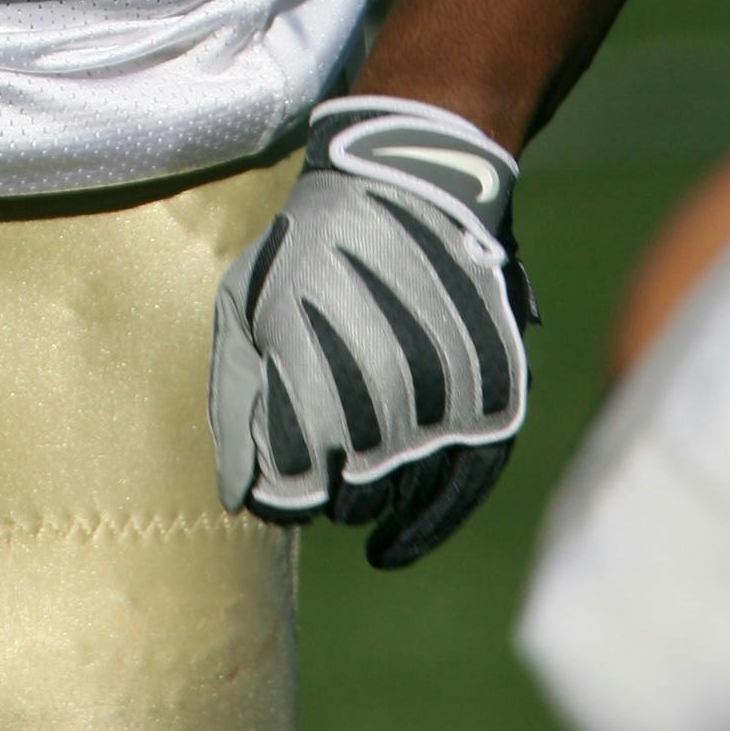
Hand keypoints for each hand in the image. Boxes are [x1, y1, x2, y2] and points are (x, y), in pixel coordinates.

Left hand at [209, 93, 535, 570]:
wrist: (410, 181)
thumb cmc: (312, 244)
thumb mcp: (247, 301)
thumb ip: (238, 397)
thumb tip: (239, 492)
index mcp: (310, 378)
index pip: (289, 485)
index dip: (279, 487)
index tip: (278, 472)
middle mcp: (381, 400)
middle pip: (346, 494)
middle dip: (327, 482)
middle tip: (320, 452)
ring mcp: (442, 402)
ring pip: (399, 492)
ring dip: (374, 495)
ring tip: (354, 480)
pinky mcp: (491, 398)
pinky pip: (462, 489)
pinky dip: (426, 526)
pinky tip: (393, 549)